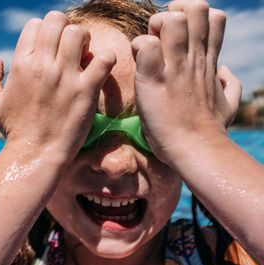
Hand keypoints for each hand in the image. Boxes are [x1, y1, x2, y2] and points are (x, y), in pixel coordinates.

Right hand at [0, 11, 115, 159]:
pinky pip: (103, 59)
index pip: (36, 24)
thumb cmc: (14, 132)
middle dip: (66, 29)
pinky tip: (98, 71)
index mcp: (20, 64)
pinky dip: (104, 60)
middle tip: (71, 48)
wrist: (34, 155)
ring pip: (79, 33)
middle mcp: (42, 65)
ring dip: (85, 41)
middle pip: (58, 20)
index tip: (51, 49)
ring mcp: (65, 77)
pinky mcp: (86, 91)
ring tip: (84, 57)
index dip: (45, 32)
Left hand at [131, 0, 240, 162]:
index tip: (177, 36)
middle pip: (193, 9)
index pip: (212, 17)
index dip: (193, 17)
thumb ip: (230, 84)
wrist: (196, 149)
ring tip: (148, 48)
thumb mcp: (228, 103)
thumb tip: (225, 70)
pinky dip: (138, 47)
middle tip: (160, 37)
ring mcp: (175, 66)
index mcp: (208, 61)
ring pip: (170, 20)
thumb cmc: (209, 129)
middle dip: (173, 14)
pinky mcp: (153, 78)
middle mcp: (194, 58)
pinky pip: (145, 45)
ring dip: (154, 28)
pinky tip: (137, 61)